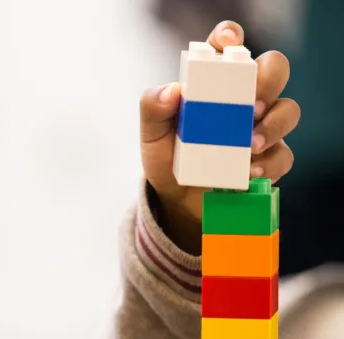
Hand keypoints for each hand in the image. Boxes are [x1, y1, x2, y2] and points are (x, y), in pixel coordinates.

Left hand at [139, 21, 299, 254]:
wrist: (176, 198)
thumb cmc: (168, 156)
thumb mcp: (152, 134)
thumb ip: (153, 109)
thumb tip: (171, 91)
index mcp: (216, 82)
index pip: (230, 47)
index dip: (230, 38)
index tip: (225, 44)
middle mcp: (245, 98)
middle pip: (274, 70)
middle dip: (268, 80)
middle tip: (250, 103)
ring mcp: (262, 127)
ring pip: (288, 110)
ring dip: (273, 124)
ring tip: (250, 144)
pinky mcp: (270, 159)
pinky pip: (283, 156)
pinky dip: (269, 163)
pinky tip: (249, 170)